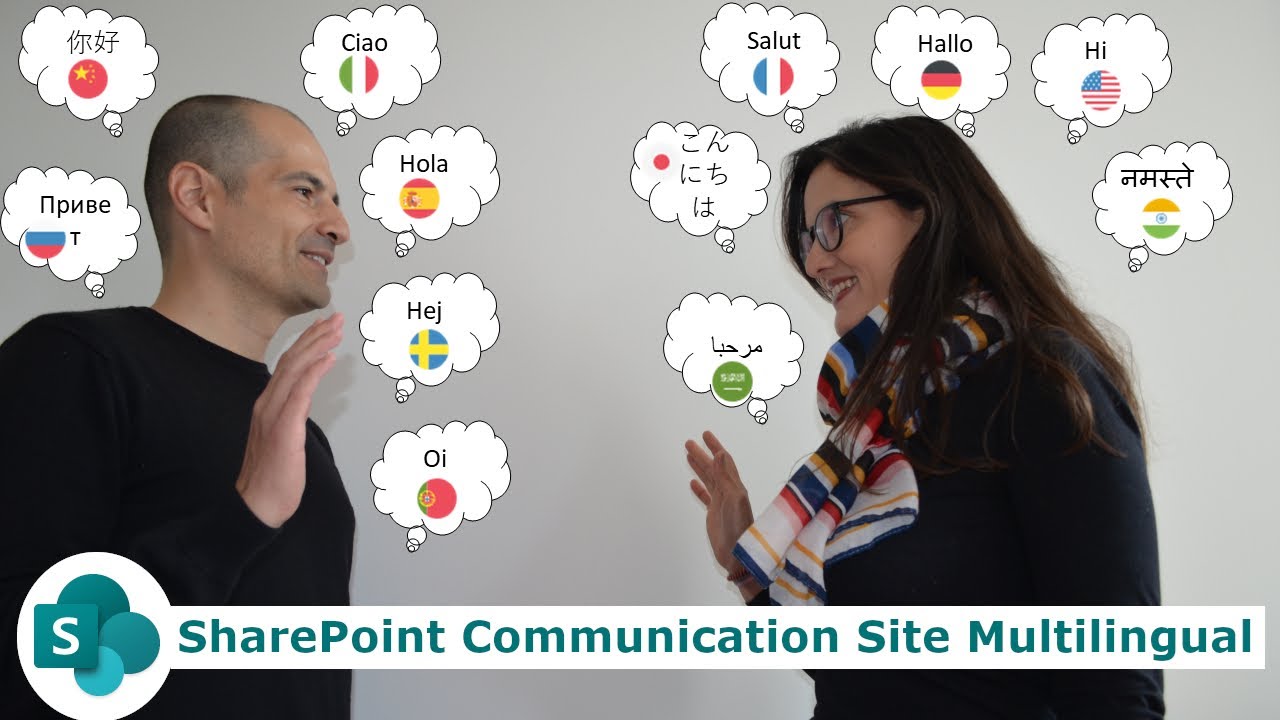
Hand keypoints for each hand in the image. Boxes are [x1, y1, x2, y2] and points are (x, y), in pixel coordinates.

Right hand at [235, 313, 342, 527]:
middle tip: (336, 318)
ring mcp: (273, 416)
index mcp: (267, 405)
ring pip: (294, 370)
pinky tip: (327, 358)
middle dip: (314, 336)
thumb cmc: (271, 476)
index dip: (306, 343)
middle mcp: (267, 404)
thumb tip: (302, 403)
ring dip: (316, 346)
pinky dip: (313, 372)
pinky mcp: (283, 430)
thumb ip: (290, 416)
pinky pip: (299, 394)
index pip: (288, 365)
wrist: (257, 505)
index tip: (323, 326)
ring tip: (335, 330)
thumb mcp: (283, 439)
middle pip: (292, 360)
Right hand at [687, 430, 754, 573]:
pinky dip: (699, 488)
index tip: (706, 435)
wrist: (737, 554)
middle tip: (690, 442)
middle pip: (713, 468)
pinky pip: (706, 496)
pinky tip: (693, 482)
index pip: (724, 461)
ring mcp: (721, 503)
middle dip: (703, 454)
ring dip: (700, 467)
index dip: (715, 447)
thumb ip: (727, 477)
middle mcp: (729, 492)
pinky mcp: (715, 514)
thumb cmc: (738, 528)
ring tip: (689, 455)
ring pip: (708, 479)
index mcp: (735, 486)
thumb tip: (721, 454)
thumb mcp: (734, 499)